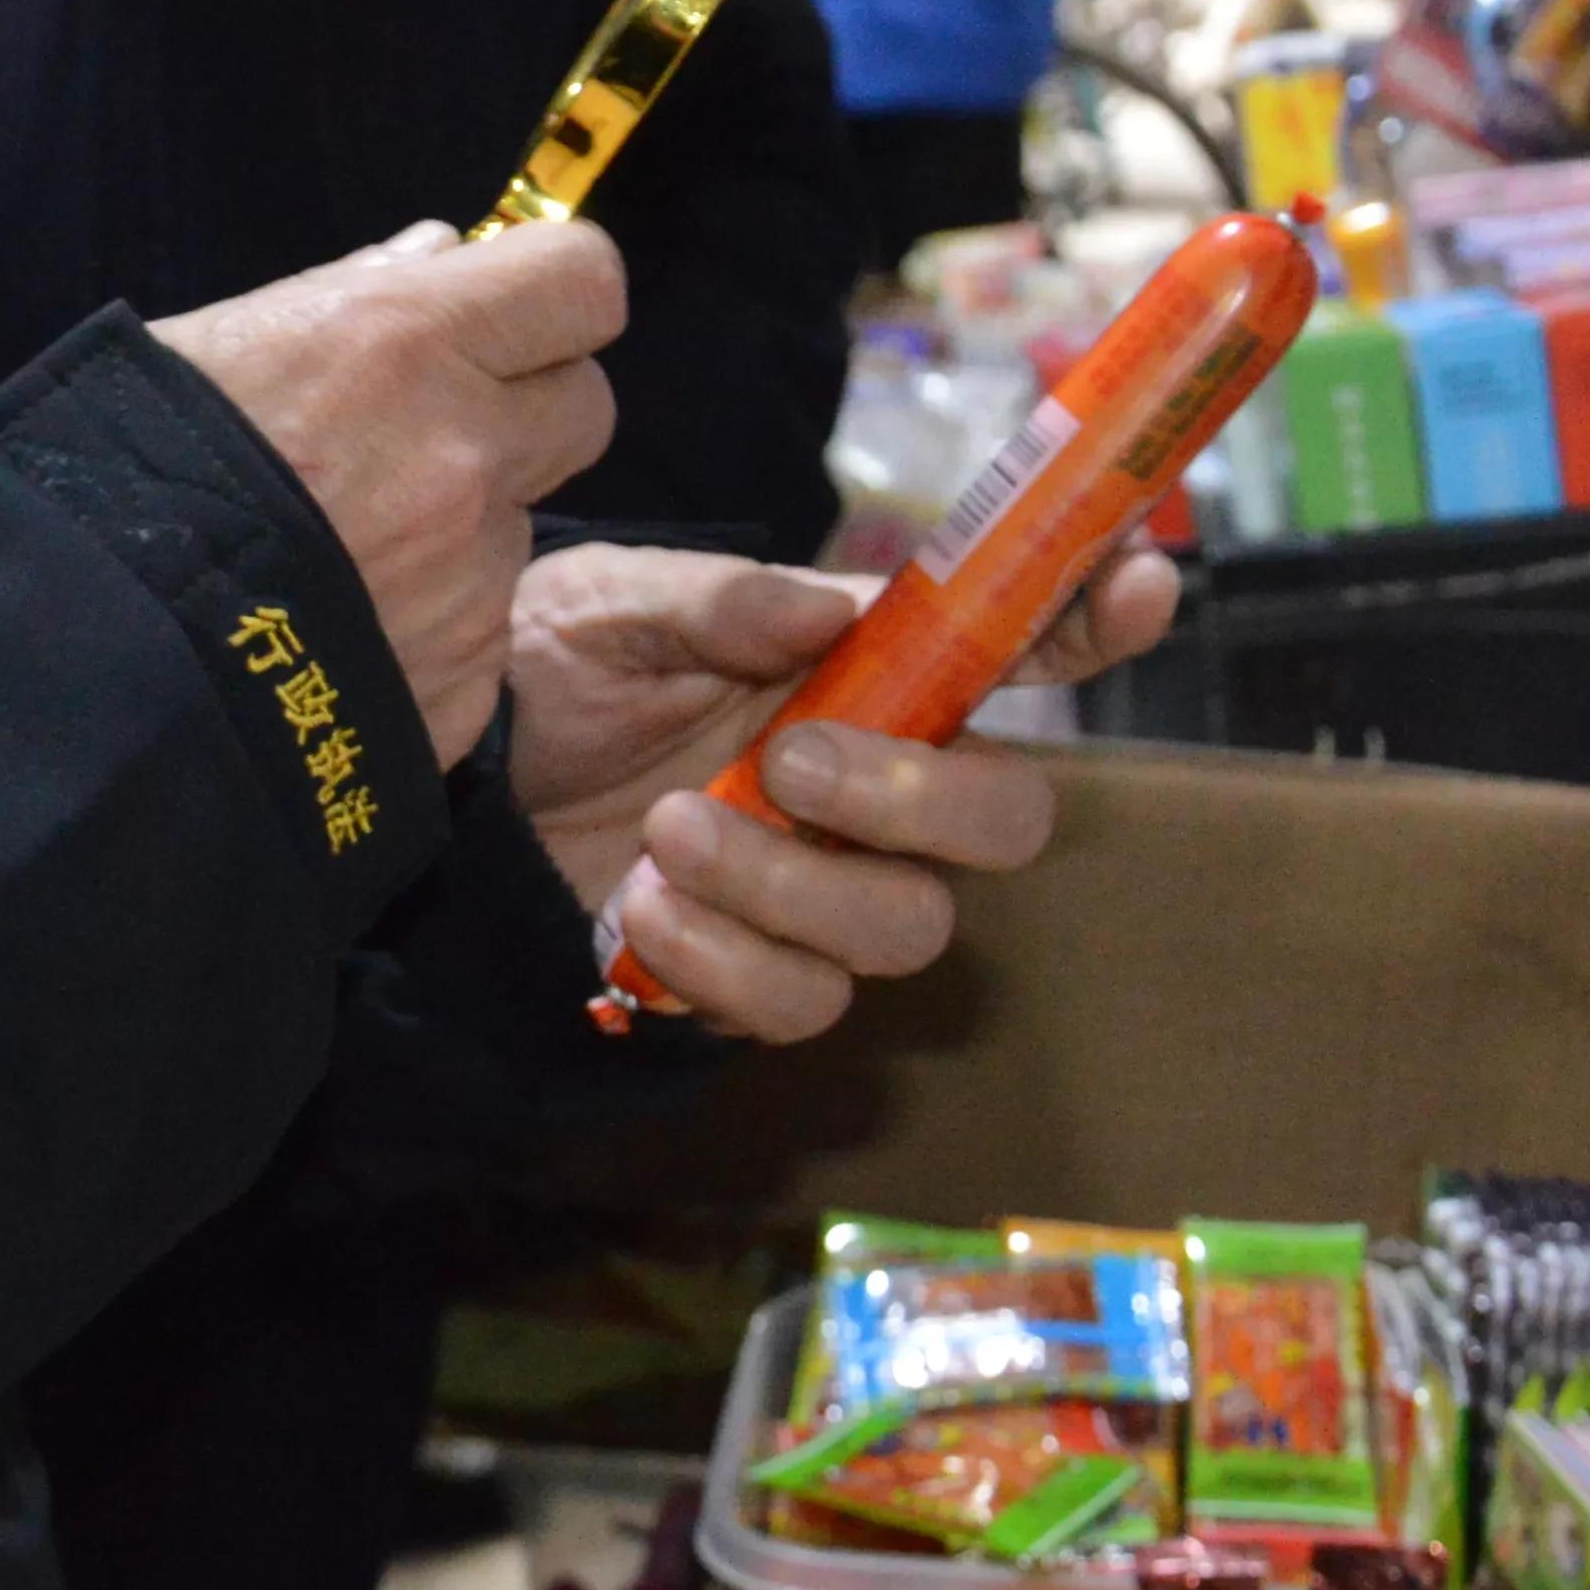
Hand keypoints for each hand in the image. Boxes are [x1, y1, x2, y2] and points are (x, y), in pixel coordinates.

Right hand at [152, 222, 622, 764]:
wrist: (86, 656)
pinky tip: (339, 629)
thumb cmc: (125, 469)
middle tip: (431, 434)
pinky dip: (427, 626)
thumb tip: (441, 253)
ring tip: (346, 552)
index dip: (551, 295)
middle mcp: (466, 455)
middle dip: (525, 412)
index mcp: (408, 344)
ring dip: (461, 528)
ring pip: (518, 527)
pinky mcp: (463, 679)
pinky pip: (478, 634)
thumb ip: (351, 292)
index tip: (505, 316)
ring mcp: (473, 578)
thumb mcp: (218, 342)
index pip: (583, 283)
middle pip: (587, 406)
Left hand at [510, 538, 1178, 1039]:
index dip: (1095, 624)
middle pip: (1005, 827)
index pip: (1014, 652)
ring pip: (904, 929)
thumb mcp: (616, 603)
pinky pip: (800, 1005)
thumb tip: (828, 613)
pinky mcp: (757, 981)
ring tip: (671, 829)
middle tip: (796, 760)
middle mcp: (871, 791)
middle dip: (919, 801)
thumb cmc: (548, 670)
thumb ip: (727, 603)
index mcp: (861, 676)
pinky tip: (643, 908)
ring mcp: (822, 894)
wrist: (448, 783)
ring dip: (788, 884)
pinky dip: (722, 958)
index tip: (1141, 584)